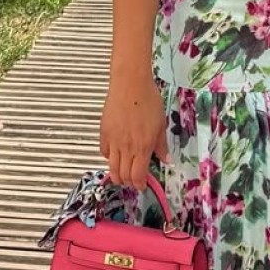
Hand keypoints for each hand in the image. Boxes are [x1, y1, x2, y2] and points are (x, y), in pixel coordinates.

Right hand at [99, 73, 169, 188]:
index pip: (138, 176)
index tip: (142, 185)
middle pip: (123, 175)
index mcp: (143, 147)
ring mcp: (113, 141)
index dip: (140, 184)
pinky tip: (115, 154)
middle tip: (134, 180)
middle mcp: (126, 147)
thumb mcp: (161, 124)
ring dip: (117, 174)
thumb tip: (166, 160)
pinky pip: (104, 152)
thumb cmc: (148, 100)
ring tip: (123, 174)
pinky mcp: (104, 133)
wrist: (130, 84)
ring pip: (111, 167)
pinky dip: (109, 157)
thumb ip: (161, 145)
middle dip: (129, 181)